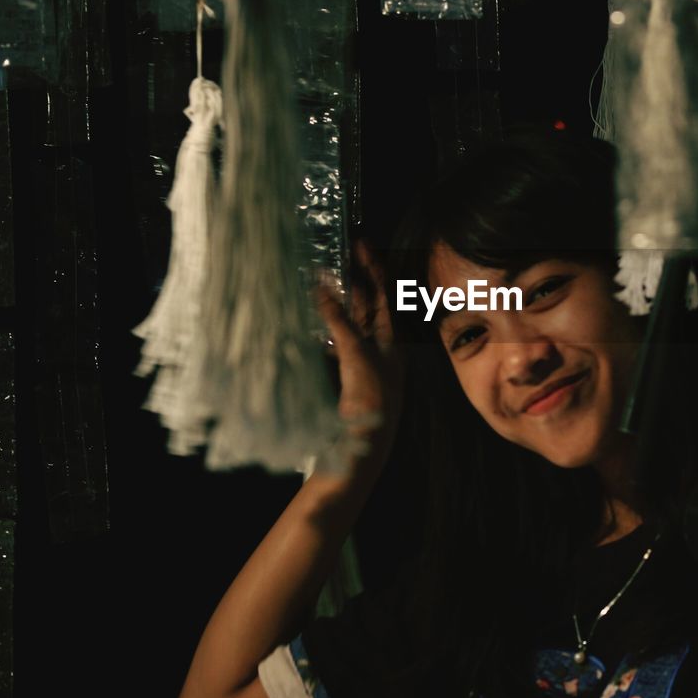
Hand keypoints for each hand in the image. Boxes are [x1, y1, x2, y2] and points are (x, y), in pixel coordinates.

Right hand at [314, 240, 404, 467]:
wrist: (359, 455)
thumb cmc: (368, 406)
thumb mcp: (356, 357)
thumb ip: (340, 322)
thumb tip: (322, 286)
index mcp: (391, 342)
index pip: (382, 295)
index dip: (372, 268)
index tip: (359, 242)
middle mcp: (377, 350)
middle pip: (365, 306)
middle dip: (350, 280)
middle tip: (332, 254)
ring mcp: (358, 364)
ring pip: (346, 324)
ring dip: (333, 302)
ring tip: (317, 277)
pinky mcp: (340, 378)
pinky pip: (331, 345)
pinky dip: (320, 329)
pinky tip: (306, 318)